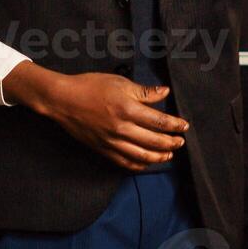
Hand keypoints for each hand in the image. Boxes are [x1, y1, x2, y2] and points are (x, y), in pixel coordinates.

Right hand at [3, 64, 188, 171]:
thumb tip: (165, 93)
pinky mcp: (103, 149)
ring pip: (141, 156)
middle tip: (180, 142)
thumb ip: (144, 92)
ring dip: (159, 157)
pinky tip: (147, 163)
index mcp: (128, 109)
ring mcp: (112, 142)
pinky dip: (139, 165)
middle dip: (171, 143)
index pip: (159, 121)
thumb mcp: (119, 83)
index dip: (175, 125)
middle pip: (154, 142)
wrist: (63, 100)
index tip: (184, 126)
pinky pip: (124, 162)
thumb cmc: (90, 86)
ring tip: (169, 154)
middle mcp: (122, 129)